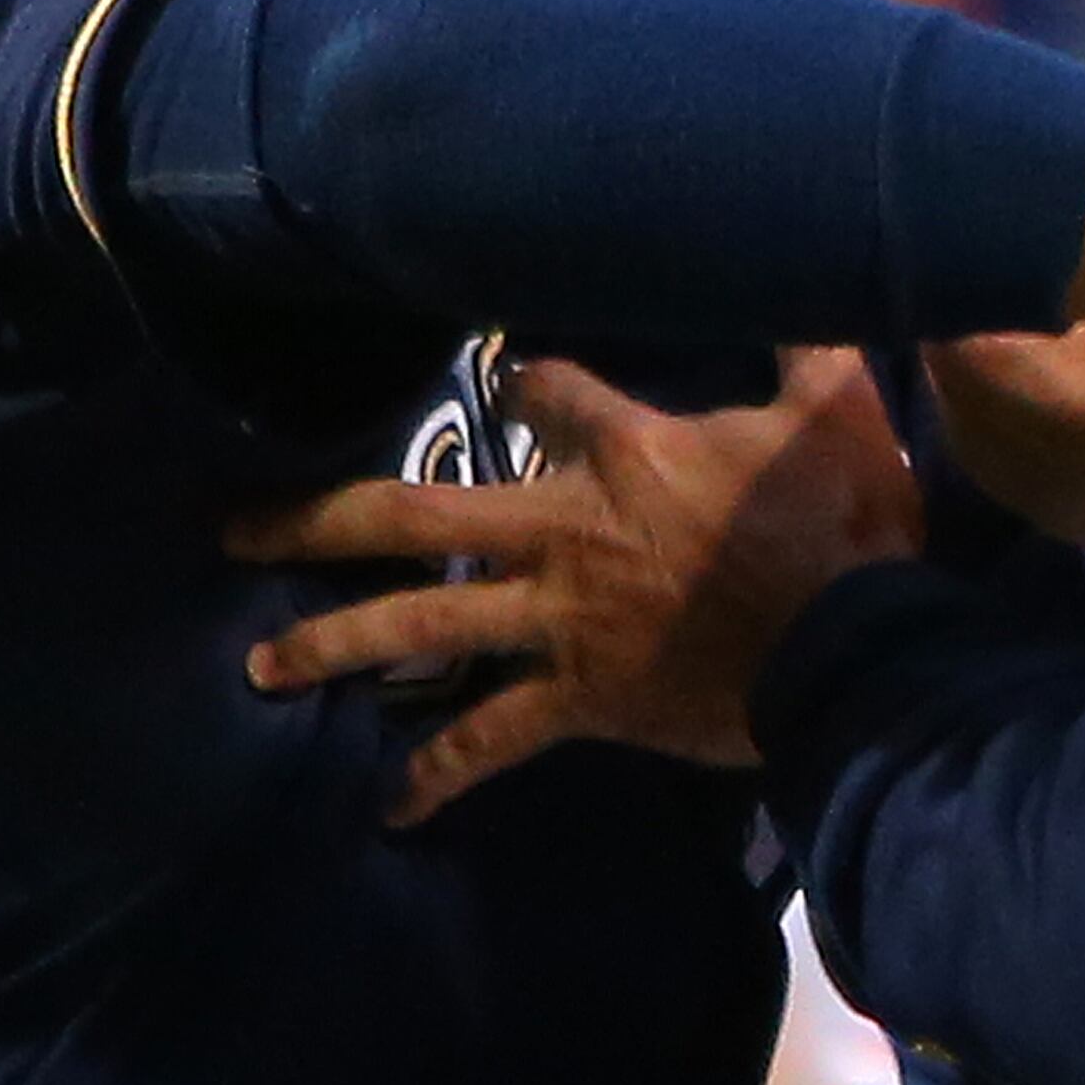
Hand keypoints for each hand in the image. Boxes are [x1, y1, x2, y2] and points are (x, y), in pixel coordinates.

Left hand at [230, 349, 922, 822]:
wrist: (850, 651)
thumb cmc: (845, 527)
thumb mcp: (839, 412)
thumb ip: (813, 351)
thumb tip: (826, 279)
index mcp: (623, 451)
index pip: (542, 392)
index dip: (526, 384)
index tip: (514, 384)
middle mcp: (563, 528)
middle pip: (416, 514)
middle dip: (318, 517)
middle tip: (233, 526)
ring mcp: (560, 619)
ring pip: (422, 625)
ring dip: (334, 643)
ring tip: (262, 665)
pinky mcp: (580, 697)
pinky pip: (490, 738)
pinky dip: (439, 773)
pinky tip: (391, 806)